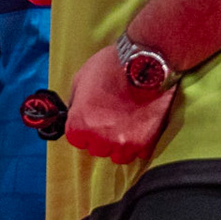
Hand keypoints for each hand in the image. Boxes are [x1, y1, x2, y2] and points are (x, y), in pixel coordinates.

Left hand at [63, 44, 173, 164]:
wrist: (146, 63)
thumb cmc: (111, 66)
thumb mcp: (81, 77)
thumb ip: (75, 101)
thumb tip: (74, 112)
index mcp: (80, 124)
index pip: (76, 139)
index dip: (83, 128)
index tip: (90, 119)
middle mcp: (100, 139)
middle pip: (96, 149)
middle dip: (101, 136)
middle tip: (110, 118)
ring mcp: (124, 143)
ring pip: (117, 156)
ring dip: (119, 144)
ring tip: (126, 125)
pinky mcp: (146, 143)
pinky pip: (139, 154)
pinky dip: (138, 144)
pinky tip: (140, 127)